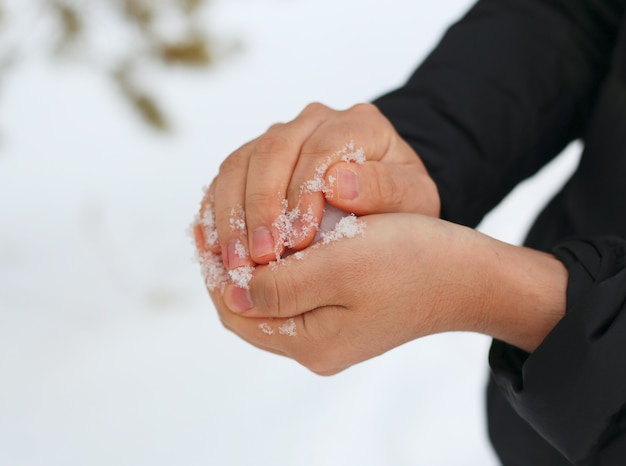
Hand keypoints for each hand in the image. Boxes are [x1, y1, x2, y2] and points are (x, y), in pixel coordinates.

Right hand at [198, 102, 439, 270]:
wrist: (387, 198)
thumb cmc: (401, 204)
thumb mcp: (413, 201)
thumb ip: (386, 189)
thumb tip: (337, 183)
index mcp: (356, 124)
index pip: (319, 150)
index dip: (301, 195)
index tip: (297, 242)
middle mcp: (313, 123)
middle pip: (270, 153)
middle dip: (259, 209)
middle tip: (257, 260)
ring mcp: (280, 136)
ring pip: (239, 163)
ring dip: (231, 216)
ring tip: (234, 263)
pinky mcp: (255, 158)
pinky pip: (224, 178)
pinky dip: (214, 212)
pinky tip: (213, 247)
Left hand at [208, 213, 566, 374]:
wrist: (469, 272)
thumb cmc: (413, 260)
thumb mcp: (342, 265)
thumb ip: (280, 284)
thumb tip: (229, 289)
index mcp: (312, 343)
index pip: (237, 312)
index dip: (215, 270)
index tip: (205, 227)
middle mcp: (315, 344)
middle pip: (248, 307)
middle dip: (228, 265)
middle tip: (215, 222)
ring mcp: (328, 330)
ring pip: (267, 296)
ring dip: (250, 261)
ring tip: (239, 222)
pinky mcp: (341, 311)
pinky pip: (291, 288)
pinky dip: (276, 261)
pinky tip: (275, 232)